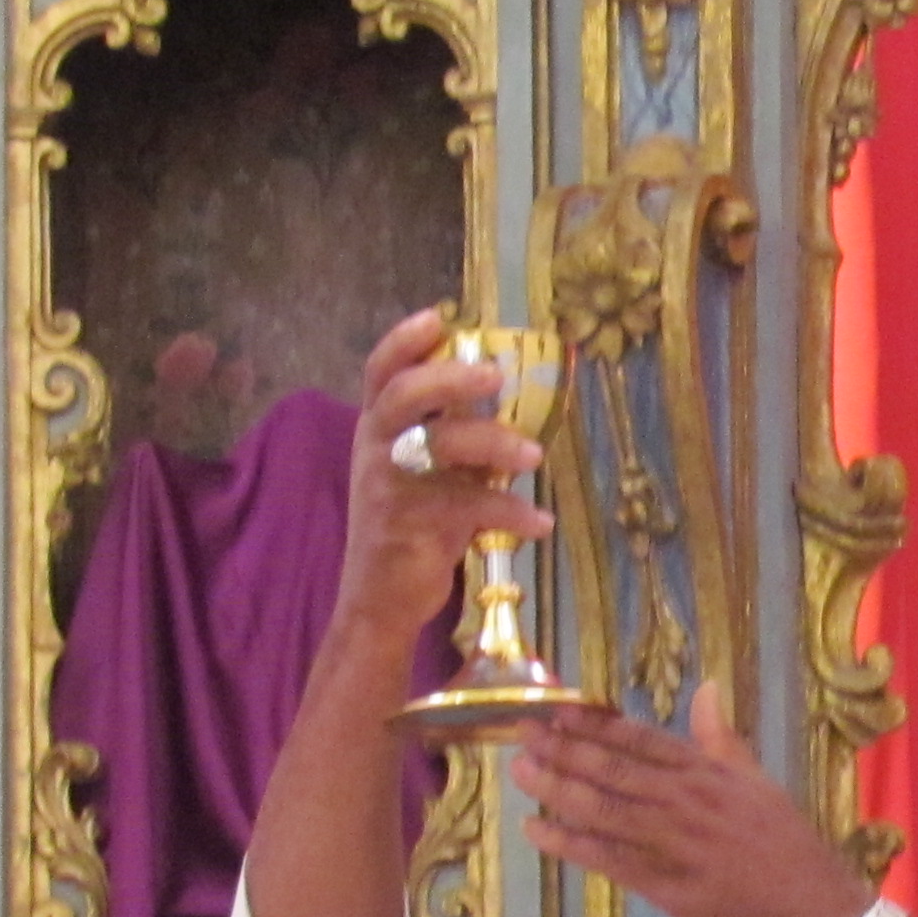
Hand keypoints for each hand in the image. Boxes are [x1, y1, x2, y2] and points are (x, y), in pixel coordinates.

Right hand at [331, 308, 546, 664]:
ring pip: (437, 448)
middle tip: (493, 374)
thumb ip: (450, 433)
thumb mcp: (425, 471)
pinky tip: (540, 523)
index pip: (379, 373)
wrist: (379, 599)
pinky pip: (468, 508)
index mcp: (377, 430)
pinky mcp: (413, 528)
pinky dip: (509, 513)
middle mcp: (377, 451)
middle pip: (401, 397)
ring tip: (535, 455)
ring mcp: (391, 489)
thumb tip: (500, 391)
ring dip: (492, 443)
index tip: (438, 317)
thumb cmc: (410, 524)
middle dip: (448, 379)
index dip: (403, 342)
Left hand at [509, 680, 873, 916]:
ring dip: (558, 788)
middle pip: (616, 769)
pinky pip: (611, 860)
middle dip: (565, 749)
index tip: (558, 710)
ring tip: (521, 772)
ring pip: (607, 810)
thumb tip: (706, 688)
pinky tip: (537, 832)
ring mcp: (678, 844)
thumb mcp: (759, 783)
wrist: (814, 913)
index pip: (643, 739)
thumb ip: (723, 739)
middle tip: (522, 733)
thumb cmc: (788, 850)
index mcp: (710, 774)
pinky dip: (571, 844)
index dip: (596, 724)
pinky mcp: (670, 887)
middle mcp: (690, 801)